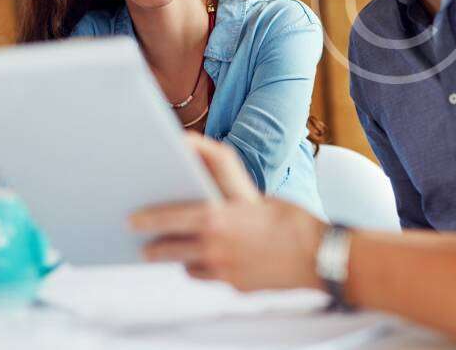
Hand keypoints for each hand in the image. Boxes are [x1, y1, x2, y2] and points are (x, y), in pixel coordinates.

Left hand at [130, 135, 325, 291]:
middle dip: (153, 243)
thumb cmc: (293, 219)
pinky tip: (210, 261)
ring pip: (187, 265)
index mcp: (223, 214)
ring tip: (171, 251)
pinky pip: (209, 277)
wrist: (321, 256)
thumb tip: (203, 170)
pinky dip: (205, 268)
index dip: (150, 216)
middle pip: (171, 245)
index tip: (134, 218)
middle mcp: (218, 242)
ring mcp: (225, 268)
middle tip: (141, 241)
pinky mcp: (235, 286)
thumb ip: (227, 185)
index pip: (174, 212)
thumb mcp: (258, 195)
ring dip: (179, 257)